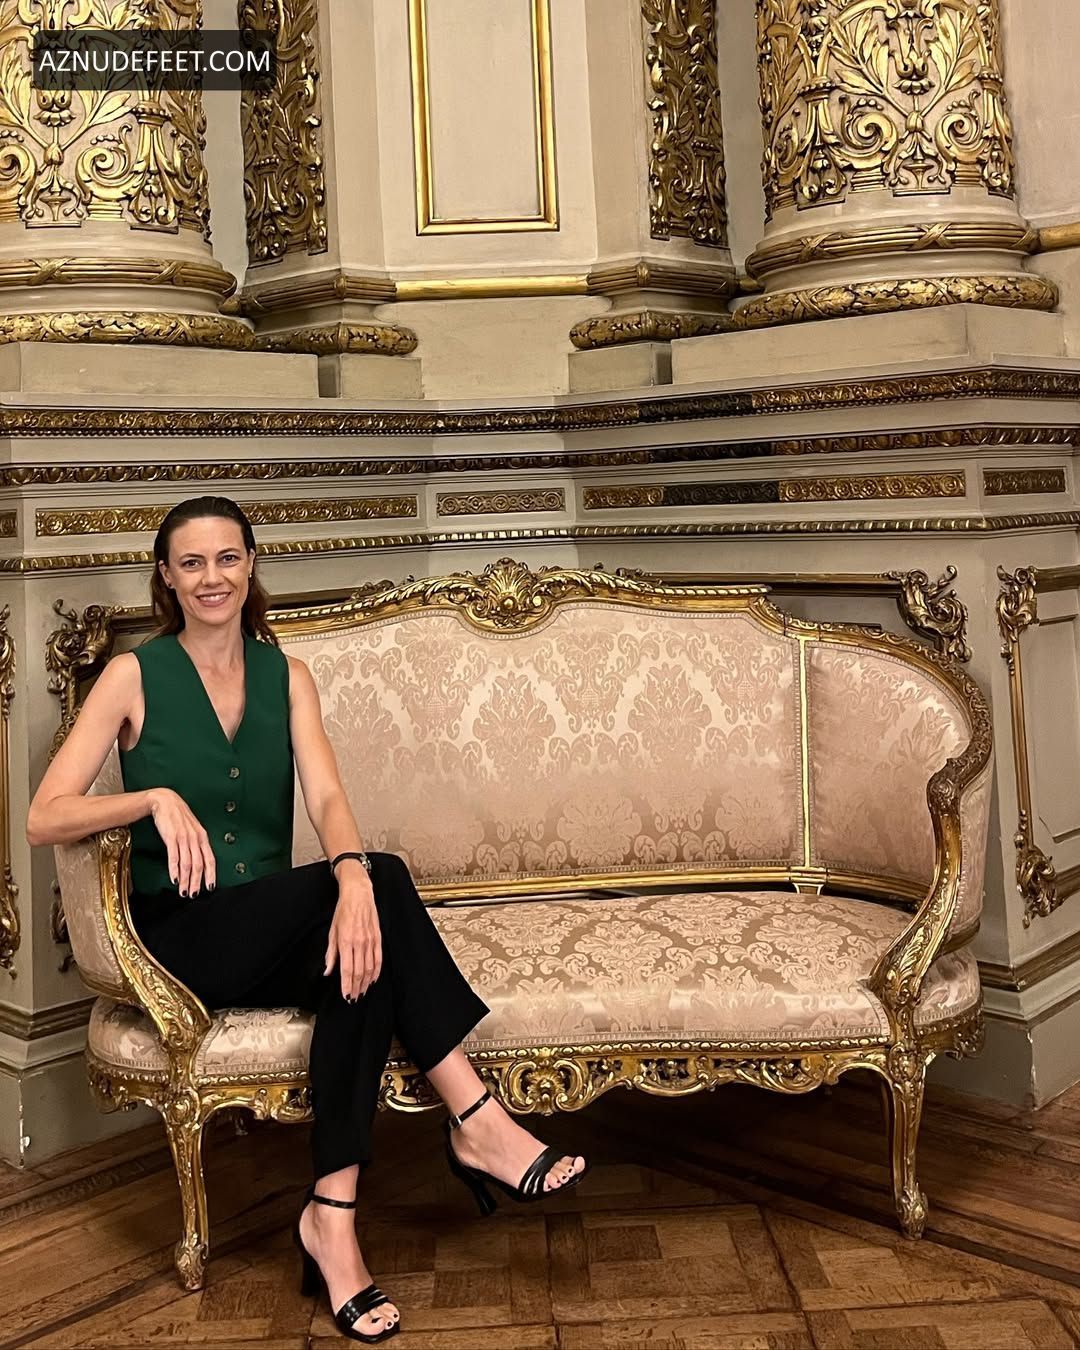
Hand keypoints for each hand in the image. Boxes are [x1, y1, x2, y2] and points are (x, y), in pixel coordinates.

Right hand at [146, 788, 215, 897]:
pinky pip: (174, 856)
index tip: (210, 887)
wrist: (165, 801)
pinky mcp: (171, 837)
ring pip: (187, 863)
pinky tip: (174, 878)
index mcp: (202, 836)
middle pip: (199, 864)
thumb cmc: (178, 816)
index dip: (211, 874)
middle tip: (193, 894)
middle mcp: (195, 838)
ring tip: (183, 891)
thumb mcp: (192, 828)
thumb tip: (197, 860)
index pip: (210, 859)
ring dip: (185, 880)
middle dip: (196, 882)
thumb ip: (195, 843)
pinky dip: (174, 869)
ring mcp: (184, 837)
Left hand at [324, 870, 381, 1000]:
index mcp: (345, 940)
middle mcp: (359, 942)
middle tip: (354, 998)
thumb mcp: (332, 931)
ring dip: (366, 982)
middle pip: (359, 971)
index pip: (347, 969)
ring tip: (362, 992)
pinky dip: (376, 971)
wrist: (359, 894)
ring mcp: (370, 940)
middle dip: (356, 987)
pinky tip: (373, 979)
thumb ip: (331, 953)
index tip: (346, 996)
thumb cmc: (343, 911)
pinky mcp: (378, 937)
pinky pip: (379, 958)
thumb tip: (327, 971)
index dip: (347, 985)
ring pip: (370, 967)